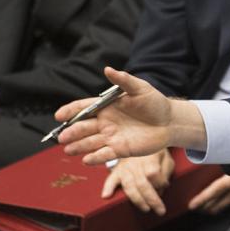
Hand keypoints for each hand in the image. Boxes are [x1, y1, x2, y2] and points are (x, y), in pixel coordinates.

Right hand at [56, 66, 202, 165]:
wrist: (170, 121)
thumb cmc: (155, 103)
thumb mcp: (140, 88)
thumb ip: (123, 81)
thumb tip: (108, 69)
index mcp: (106, 107)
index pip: (84, 108)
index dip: (70, 111)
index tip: (59, 116)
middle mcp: (106, 122)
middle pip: (84, 128)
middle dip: (72, 132)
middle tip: (62, 137)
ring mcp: (112, 137)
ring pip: (91, 142)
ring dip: (78, 146)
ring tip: (67, 149)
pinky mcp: (121, 149)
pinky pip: (105, 154)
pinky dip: (95, 158)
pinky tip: (86, 160)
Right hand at [102, 150, 174, 213]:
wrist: (140, 139)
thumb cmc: (155, 152)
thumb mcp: (166, 158)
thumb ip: (166, 171)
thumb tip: (162, 187)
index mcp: (149, 157)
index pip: (153, 173)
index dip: (159, 183)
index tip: (164, 187)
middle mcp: (135, 163)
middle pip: (142, 183)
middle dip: (151, 199)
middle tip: (159, 210)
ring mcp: (124, 167)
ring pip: (129, 185)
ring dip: (137, 199)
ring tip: (145, 208)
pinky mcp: (116, 170)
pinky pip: (110, 179)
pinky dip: (108, 187)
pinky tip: (106, 195)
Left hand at [189, 174, 229, 214]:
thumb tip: (216, 151)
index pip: (214, 191)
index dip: (201, 199)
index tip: (191, 205)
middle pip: (217, 204)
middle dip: (205, 207)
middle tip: (196, 208)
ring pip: (227, 206)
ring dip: (217, 208)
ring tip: (208, 209)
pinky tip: (229, 204)